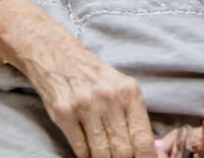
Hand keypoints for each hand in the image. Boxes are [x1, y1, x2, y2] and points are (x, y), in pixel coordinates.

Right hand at [0, 0, 155, 157]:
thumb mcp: (120, 87)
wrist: (57, 56)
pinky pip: (81, 149)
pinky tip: (90, 153)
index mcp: (128, 91)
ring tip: (105, 156)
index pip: (143, 139)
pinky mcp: (63, 113)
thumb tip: (146, 151)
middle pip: (123, 150)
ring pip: (102, 153)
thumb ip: (133, 116)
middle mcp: (107, 98)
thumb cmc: (93, 75)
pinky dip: (87, 157)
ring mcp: (84, 106)